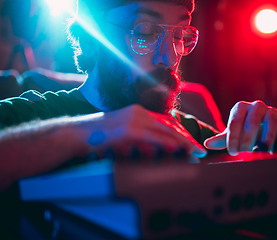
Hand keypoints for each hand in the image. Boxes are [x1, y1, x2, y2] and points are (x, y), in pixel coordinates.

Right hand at [77, 104, 206, 157]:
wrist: (77, 134)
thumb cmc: (97, 137)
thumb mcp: (121, 133)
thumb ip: (138, 137)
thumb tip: (154, 148)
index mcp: (138, 111)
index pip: (165, 121)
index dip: (180, 132)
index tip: (190, 142)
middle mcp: (139, 112)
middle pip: (169, 125)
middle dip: (186, 138)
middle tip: (199, 150)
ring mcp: (134, 120)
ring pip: (166, 131)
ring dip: (183, 143)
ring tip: (194, 152)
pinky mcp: (130, 130)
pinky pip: (154, 138)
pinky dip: (169, 144)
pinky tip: (178, 150)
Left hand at [203, 100, 276, 154]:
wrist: (264, 129)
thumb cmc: (245, 131)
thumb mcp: (233, 135)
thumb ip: (222, 139)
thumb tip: (207, 144)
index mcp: (241, 108)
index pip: (235, 121)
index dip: (233, 137)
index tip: (233, 152)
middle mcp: (256, 106)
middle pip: (252, 120)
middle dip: (248, 138)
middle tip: (246, 154)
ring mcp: (272, 111)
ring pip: (271, 119)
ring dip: (268, 136)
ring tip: (265, 151)